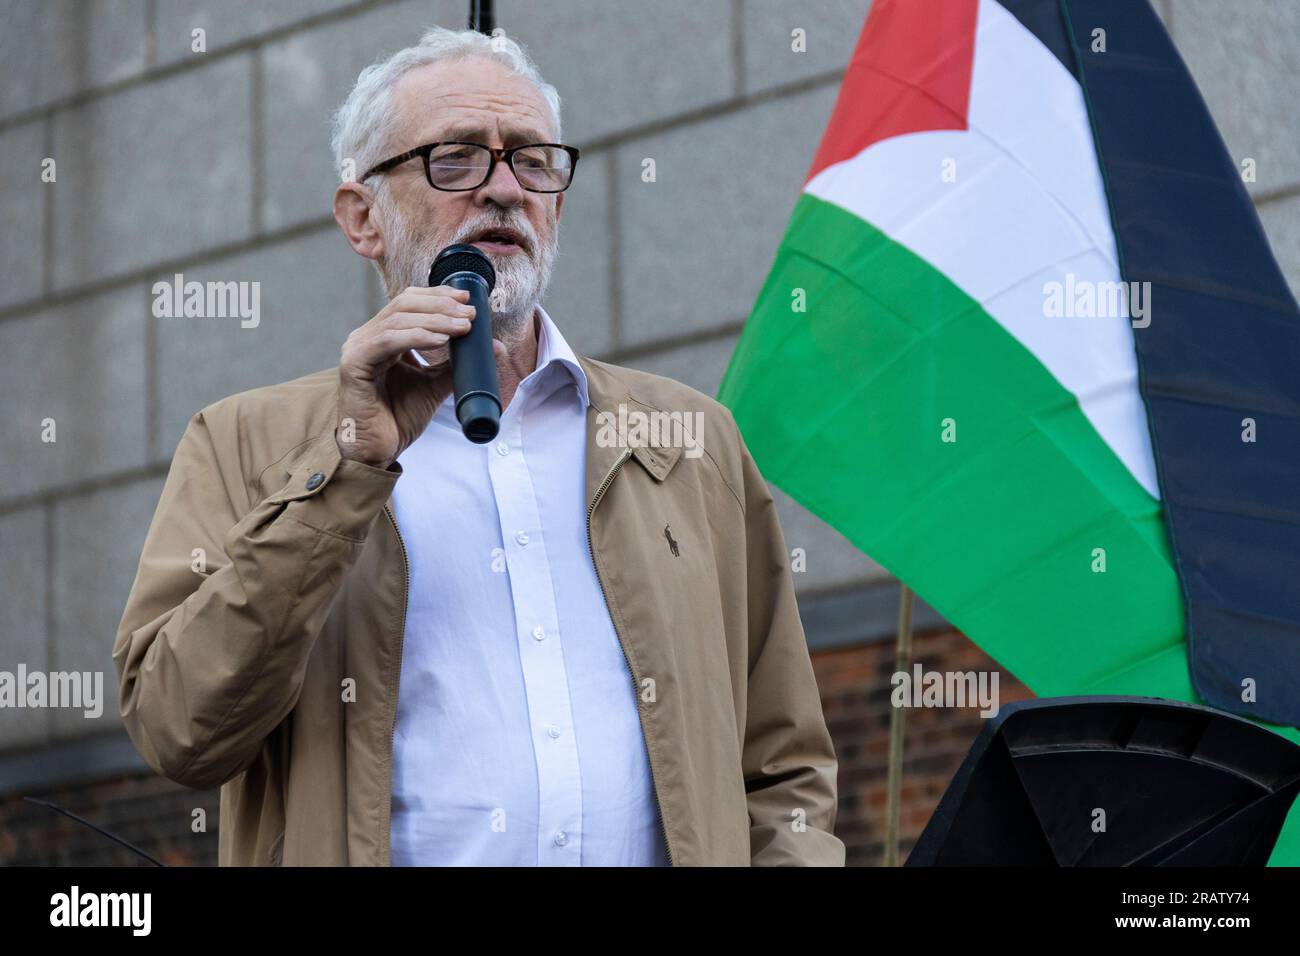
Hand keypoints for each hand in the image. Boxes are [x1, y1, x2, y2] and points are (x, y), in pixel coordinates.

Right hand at [335, 286, 502, 468]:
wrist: (378, 450)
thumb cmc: (399, 418)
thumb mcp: (434, 385)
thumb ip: (457, 364)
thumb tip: (493, 346)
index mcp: (383, 336)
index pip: (410, 302)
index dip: (438, 296)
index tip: (467, 301)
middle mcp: (368, 336)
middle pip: (405, 304)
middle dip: (441, 306)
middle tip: (470, 315)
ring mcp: (358, 347)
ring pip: (399, 319)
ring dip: (436, 321)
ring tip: (462, 328)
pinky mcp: (354, 363)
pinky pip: (388, 341)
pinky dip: (417, 337)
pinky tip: (440, 340)